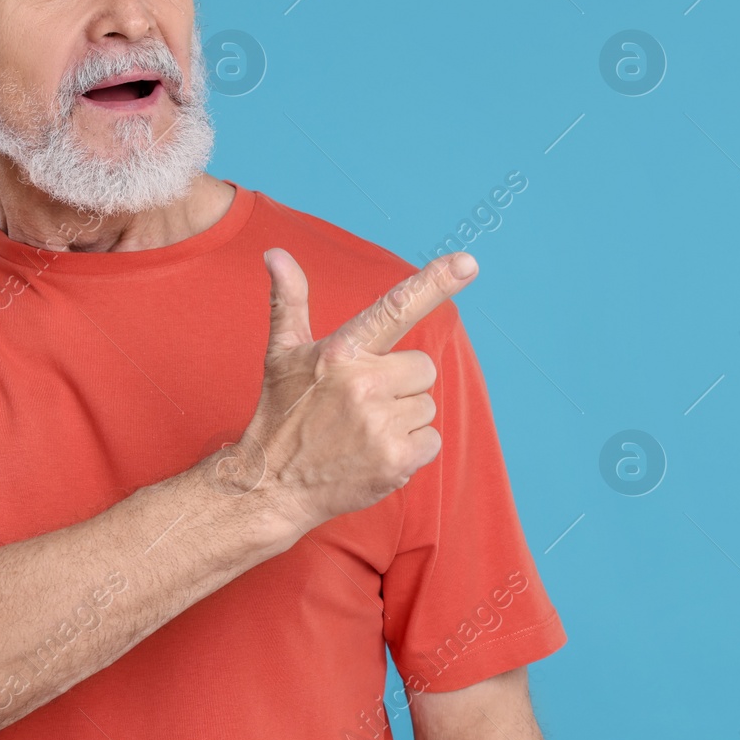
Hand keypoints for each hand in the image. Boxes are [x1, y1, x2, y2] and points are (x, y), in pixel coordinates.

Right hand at [217, 248, 478, 538]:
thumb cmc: (281, 413)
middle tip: (362, 402)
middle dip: (401, 383)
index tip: (469, 263)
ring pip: (427, 405)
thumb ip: (289, 300)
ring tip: (362, 430)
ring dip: (403, 418)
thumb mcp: (281, 353)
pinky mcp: (395, 461)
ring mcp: (381, 425)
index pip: (395, 308)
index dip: (435, 283)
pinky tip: (375, 452)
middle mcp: (364, 385)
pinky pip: (432, 439)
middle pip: (423, 367)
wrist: (271, 486)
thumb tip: (275, 253)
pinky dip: (411, 449)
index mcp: (341, 352)